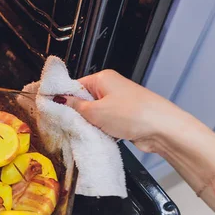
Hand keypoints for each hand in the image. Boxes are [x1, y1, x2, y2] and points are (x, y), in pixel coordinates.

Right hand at [62, 69, 195, 153]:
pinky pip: (103, 123)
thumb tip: (60, 100)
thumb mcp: (96, 111)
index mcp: (102, 78)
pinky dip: (100, 130)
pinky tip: (99, 136)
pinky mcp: (122, 117)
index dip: (62, 98)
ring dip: (89, 124)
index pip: (73, 85)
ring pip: (93, 114)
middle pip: (83, 100)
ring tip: (88, 131)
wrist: (162, 129)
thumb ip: (75, 106)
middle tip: (70, 124)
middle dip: (76, 113)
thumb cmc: (134, 113)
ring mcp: (117, 103)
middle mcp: (110, 88)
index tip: (52, 109)